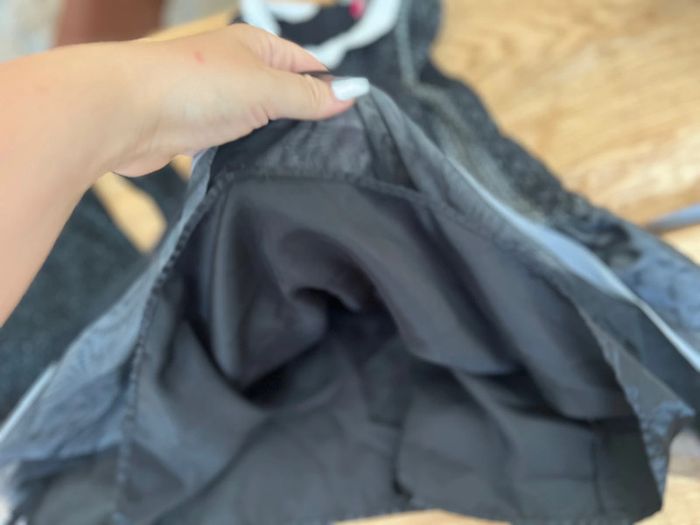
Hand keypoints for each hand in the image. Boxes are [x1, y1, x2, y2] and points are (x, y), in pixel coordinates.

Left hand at [113, 24, 368, 175]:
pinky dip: (251, 153)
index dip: (331, 89)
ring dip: (277, 139)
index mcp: (256, 47)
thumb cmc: (195, 87)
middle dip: (306, 119)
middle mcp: (238, 70)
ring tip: (306, 165)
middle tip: (335, 152)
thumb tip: (353, 92)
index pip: (307, 66)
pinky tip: (267, 169)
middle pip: (286, 95)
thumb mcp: (266, 87)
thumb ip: (309, 94)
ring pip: (262, 121)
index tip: (353, 122)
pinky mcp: (201, 131)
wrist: (125, 113)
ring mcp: (219, 101)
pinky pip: (238, 141)